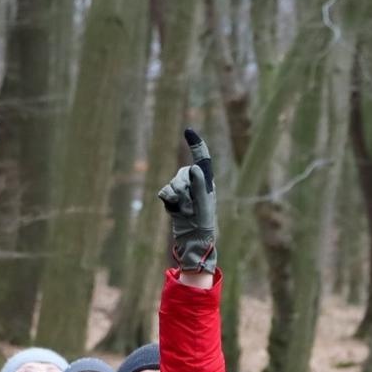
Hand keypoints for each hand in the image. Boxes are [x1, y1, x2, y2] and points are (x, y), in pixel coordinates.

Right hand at [157, 128, 217, 272]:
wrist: (192, 240)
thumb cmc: (203, 223)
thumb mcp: (203, 204)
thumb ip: (199, 185)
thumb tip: (193, 167)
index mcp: (207, 182)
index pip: (201, 159)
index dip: (195, 145)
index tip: (188, 131)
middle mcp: (195, 184)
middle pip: (182, 172)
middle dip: (181, 185)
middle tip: (186, 201)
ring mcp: (183, 192)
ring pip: (172, 182)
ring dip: (176, 195)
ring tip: (183, 209)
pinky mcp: (172, 199)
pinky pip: (165, 191)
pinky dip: (168, 199)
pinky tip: (174, 209)